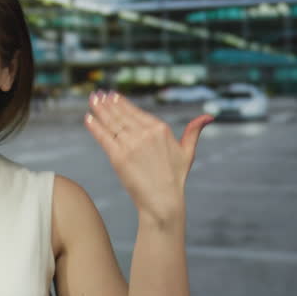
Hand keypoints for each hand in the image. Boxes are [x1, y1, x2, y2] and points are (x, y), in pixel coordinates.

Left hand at [84, 90, 212, 222]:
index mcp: (161, 129)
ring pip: (111, 123)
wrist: (163, 201)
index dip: (122, 103)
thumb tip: (208, 117)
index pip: (136, 112)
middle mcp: (145, 134)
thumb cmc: (175, 178)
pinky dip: (95, 127)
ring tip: (91, 100)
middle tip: (97, 94)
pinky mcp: (119, 157)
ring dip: (99, 110)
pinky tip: (88, 118)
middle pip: (121, 115)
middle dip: (107, 103)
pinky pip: (104, 137)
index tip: (112, 96)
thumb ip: (193, 132)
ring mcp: (131, 144)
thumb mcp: (188, 152)